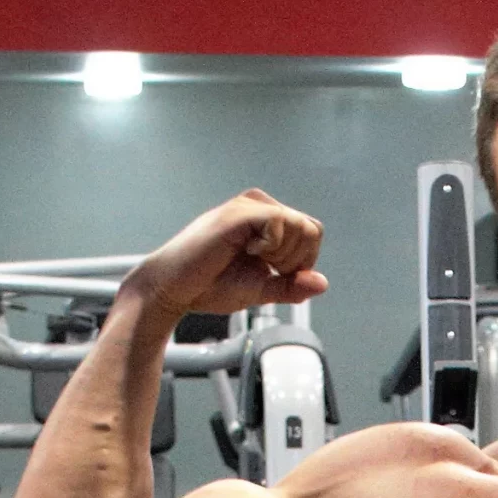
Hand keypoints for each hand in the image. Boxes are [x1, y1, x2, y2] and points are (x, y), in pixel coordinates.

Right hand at [121, 189, 328, 323]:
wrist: (176, 288)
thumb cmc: (210, 285)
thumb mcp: (262, 290)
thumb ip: (292, 287)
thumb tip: (322, 283)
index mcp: (267, 221)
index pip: (311, 234)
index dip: (302, 263)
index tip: (274, 275)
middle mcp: (260, 207)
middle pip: (310, 230)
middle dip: (295, 261)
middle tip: (261, 268)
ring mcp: (249, 206)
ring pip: (300, 225)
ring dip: (283, 255)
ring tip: (251, 260)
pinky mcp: (239, 213)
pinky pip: (279, 222)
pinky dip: (272, 247)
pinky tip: (248, 252)